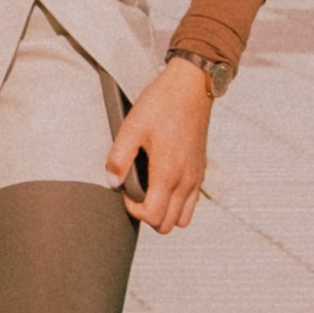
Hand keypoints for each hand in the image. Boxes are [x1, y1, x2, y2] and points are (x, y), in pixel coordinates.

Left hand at [106, 58, 213, 231]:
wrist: (191, 87)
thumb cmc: (161, 105)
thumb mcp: (131, 127)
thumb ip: (119, 157)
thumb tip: (112, 181)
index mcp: (168, 173)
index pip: (154, 217)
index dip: (135, 211)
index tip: (125, 192)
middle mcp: (186, 180)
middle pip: (169, 225)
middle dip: (149, 216)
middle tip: (135, 193)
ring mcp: (196, 177)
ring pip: (183, 218)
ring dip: (165, 212)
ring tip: (149, 191)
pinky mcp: (201, 170)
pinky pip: (192, 201)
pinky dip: (177, 202)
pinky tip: (162, 182)